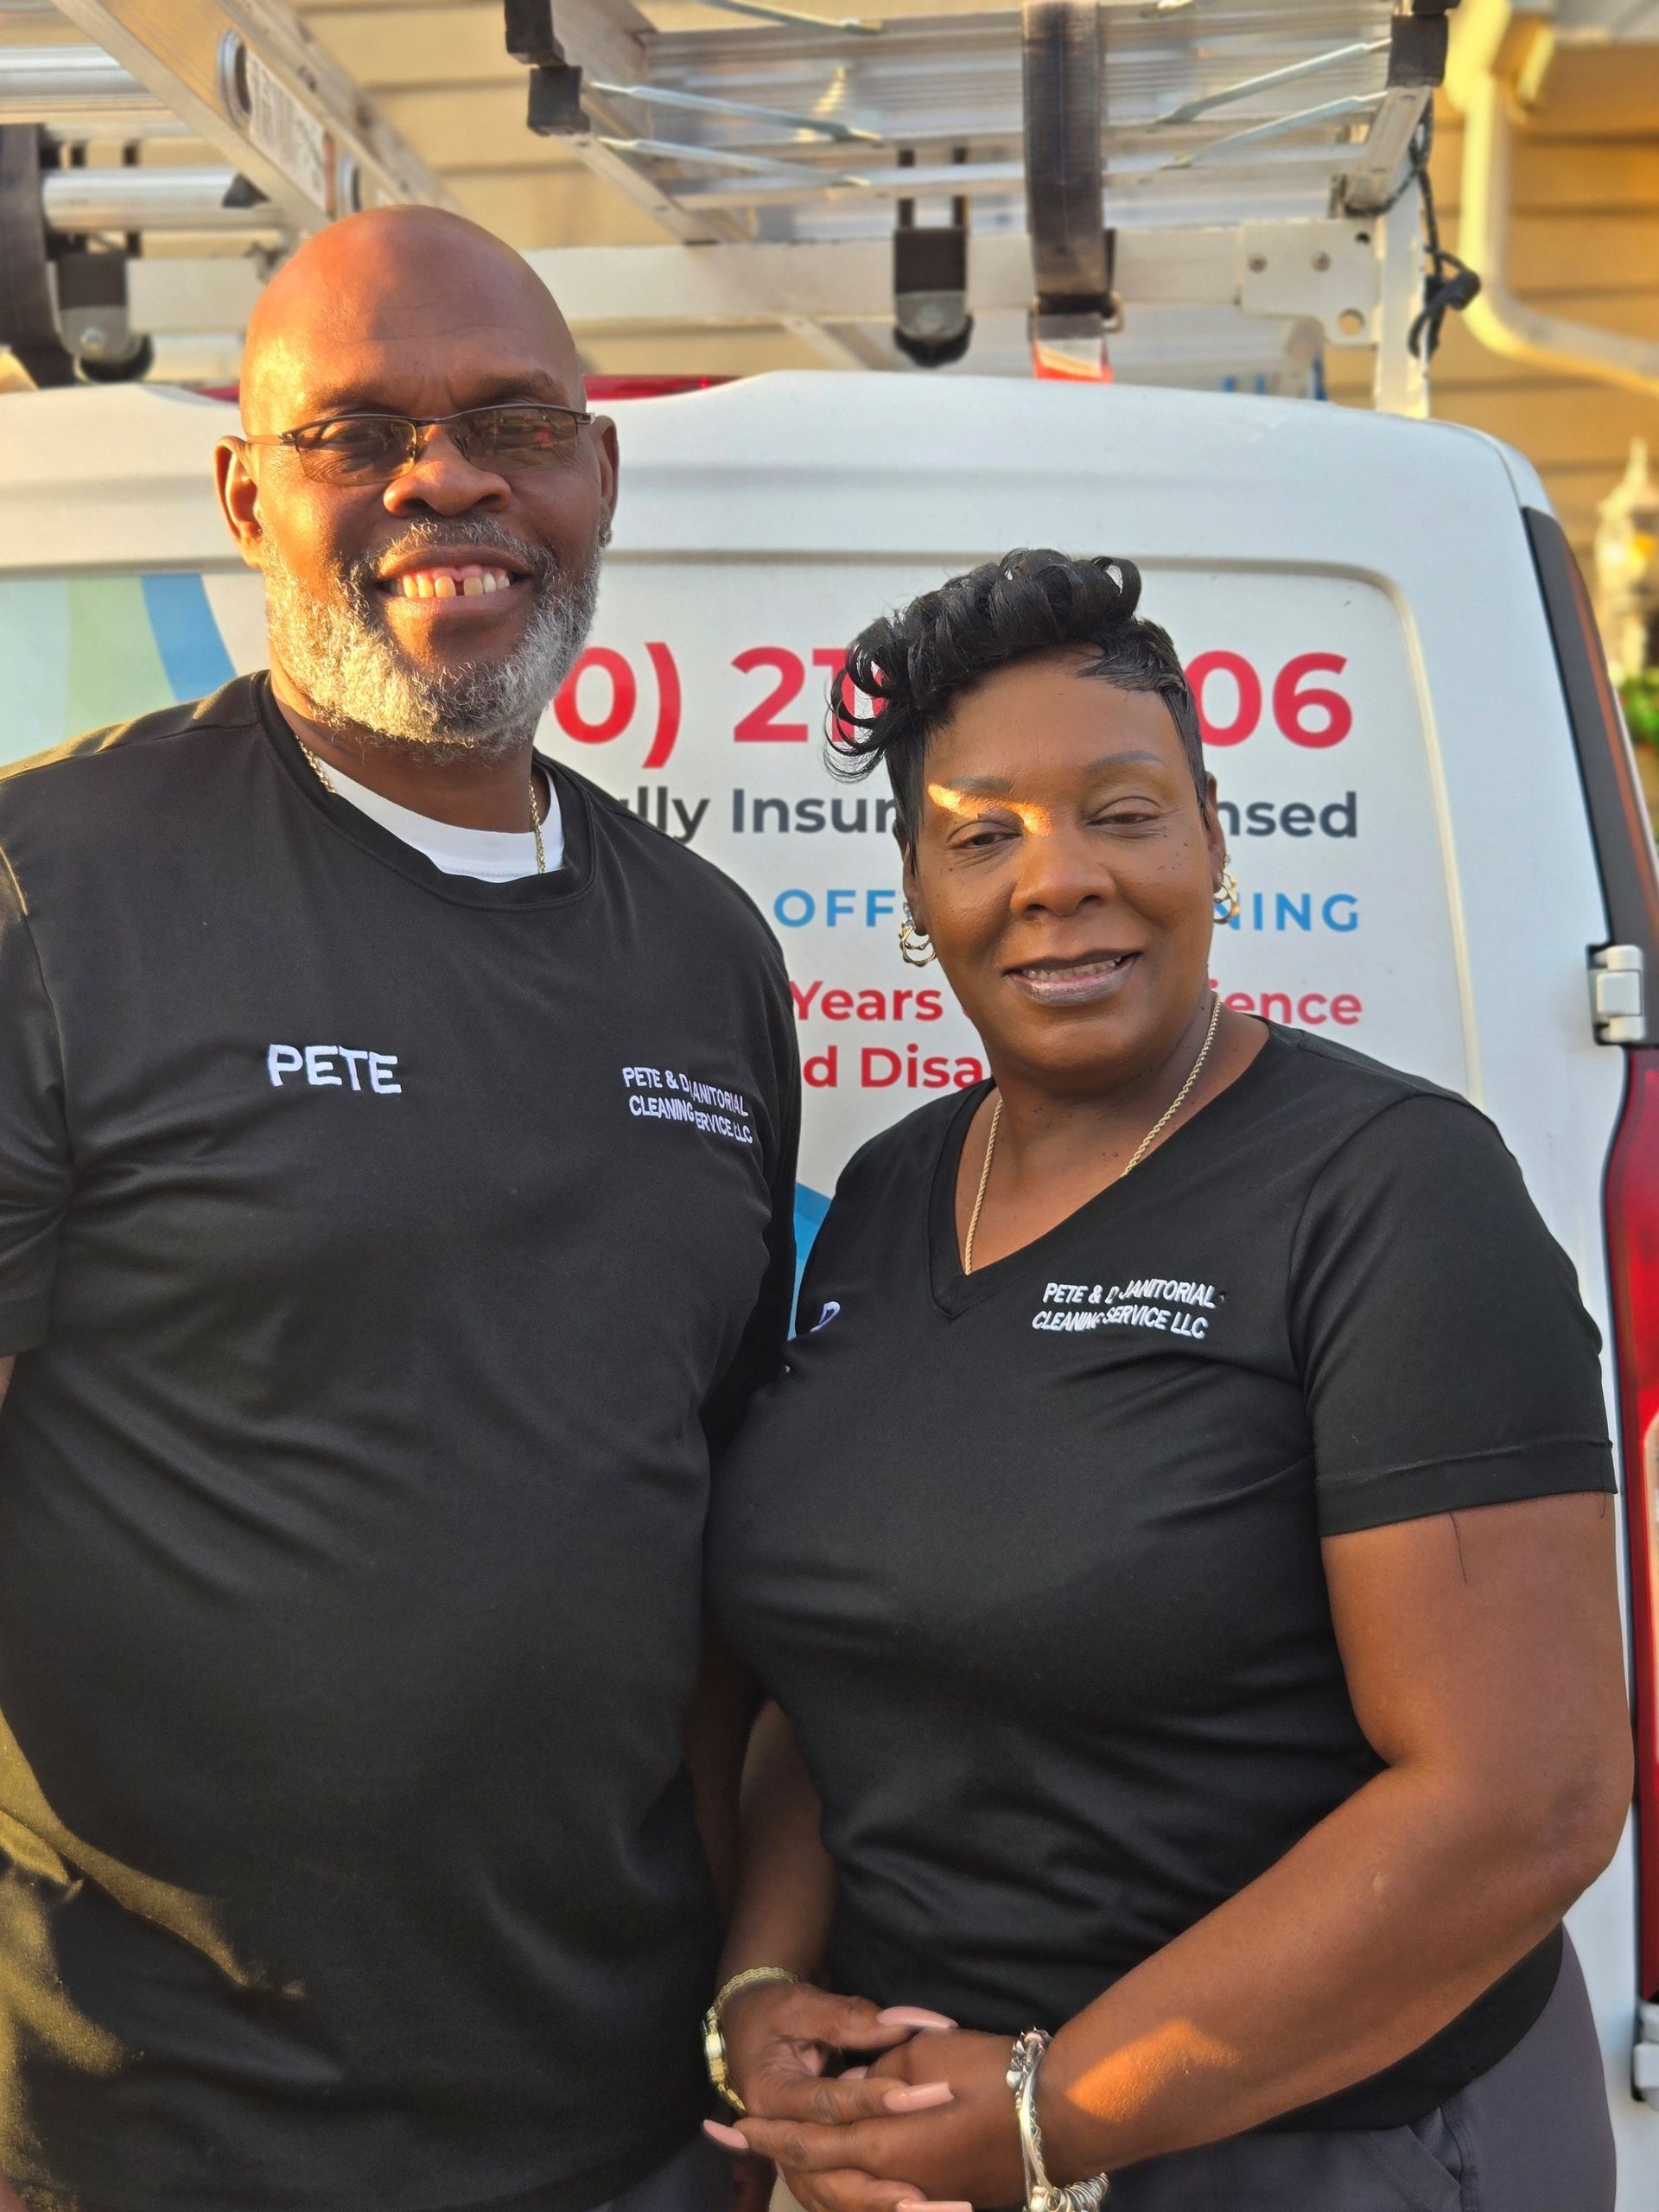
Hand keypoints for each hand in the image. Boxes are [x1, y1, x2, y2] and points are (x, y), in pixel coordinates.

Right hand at [703, 1981, 964, 2211]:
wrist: (748, 2031)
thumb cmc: (776, 2015)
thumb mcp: (803, 2006)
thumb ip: (851, 2018)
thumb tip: (907, 2025)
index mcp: (771, 2094)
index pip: (827, 2104)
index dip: (872, 2101)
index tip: (922, 2097)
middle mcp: (778, 2138)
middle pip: (826, 2173)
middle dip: (880, 2187)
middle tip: (928, 2193)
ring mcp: (791, 2161)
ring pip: (834, 2198)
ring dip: (880, 2208)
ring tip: (933, 2211)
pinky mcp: (810, 2170)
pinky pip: (840, 2200)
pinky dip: (875, 2209)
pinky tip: (919, 2211)